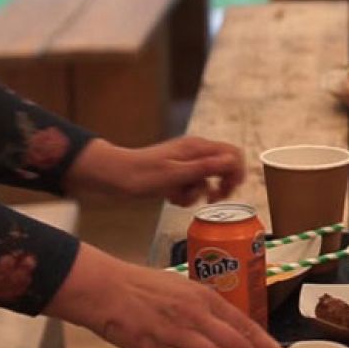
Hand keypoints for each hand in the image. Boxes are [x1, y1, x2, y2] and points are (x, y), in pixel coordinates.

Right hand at [48, 245, 288, 347]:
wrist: (106, 288)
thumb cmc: (144, 287)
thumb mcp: (183, 290)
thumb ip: (206, 310)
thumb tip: (229, 331)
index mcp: (206, 297)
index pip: (246, 325)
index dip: (267, 346)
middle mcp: (197, 313)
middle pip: (238, 344)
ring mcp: (178, 331)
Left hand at [66, 136, 244, 205]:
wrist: (112, 176)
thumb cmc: (141, 175)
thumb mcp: (175, 175)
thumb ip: (205, 168)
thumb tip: (232, 161)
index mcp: (197, 148)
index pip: (232, 154)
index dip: (236, 173)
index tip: (227, 191)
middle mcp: (194, 152)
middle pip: (224, 166)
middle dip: (221, 185)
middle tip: (212, 199)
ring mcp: (185, 161)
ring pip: (207, 178)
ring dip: (199, 192)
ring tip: (181, 199)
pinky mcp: (176, 172)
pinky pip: (192, 184)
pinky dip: (186, 194)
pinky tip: (172, 198)